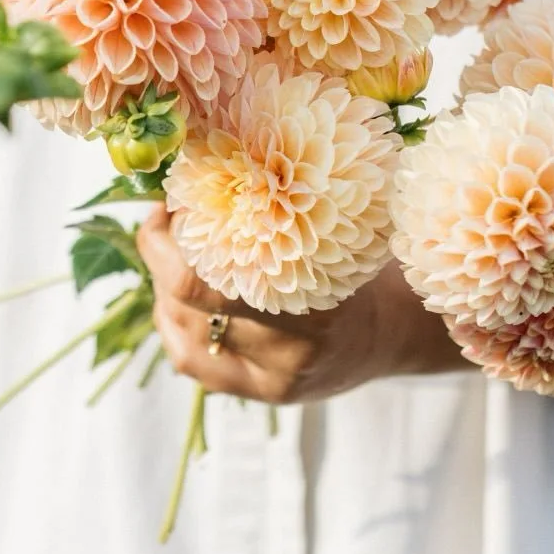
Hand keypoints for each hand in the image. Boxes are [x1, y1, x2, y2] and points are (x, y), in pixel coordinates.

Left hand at [136, 208, 470, 404]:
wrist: (391, 333)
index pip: (215, 274)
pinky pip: (191, 361)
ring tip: (169, 255)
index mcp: (316, 300)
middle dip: (162, 254)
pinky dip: (172, 324)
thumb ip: (286, 211)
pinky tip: (174, 301)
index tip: (177, 197)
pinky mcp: (258, 392)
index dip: (177, 233)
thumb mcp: (336, 231)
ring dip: (163, 288)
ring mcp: (271, 374)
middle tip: (164, 221)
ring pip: (185, 331)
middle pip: (191, 300)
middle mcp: (292, 346)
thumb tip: (216, 161)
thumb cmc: (358, 264)